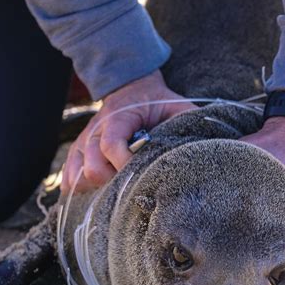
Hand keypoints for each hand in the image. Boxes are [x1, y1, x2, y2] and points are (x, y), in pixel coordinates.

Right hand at [62, 69, 195, 192]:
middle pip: (93, 168)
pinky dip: (80, 190)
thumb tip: (215, 142)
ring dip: (99, 189)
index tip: (144, 173)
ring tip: (120, 191)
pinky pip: (69, 179)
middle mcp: (95, 130)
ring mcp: (84, 144)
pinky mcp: (78, 154)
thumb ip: (189, 121)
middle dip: (115, 181)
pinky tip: (99, 196)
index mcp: (118, 117)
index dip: (125, 163)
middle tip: (135, 184)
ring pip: (78, 176)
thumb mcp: (177, 106)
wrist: (132, 88)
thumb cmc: (158, 103)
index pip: (111, 144)